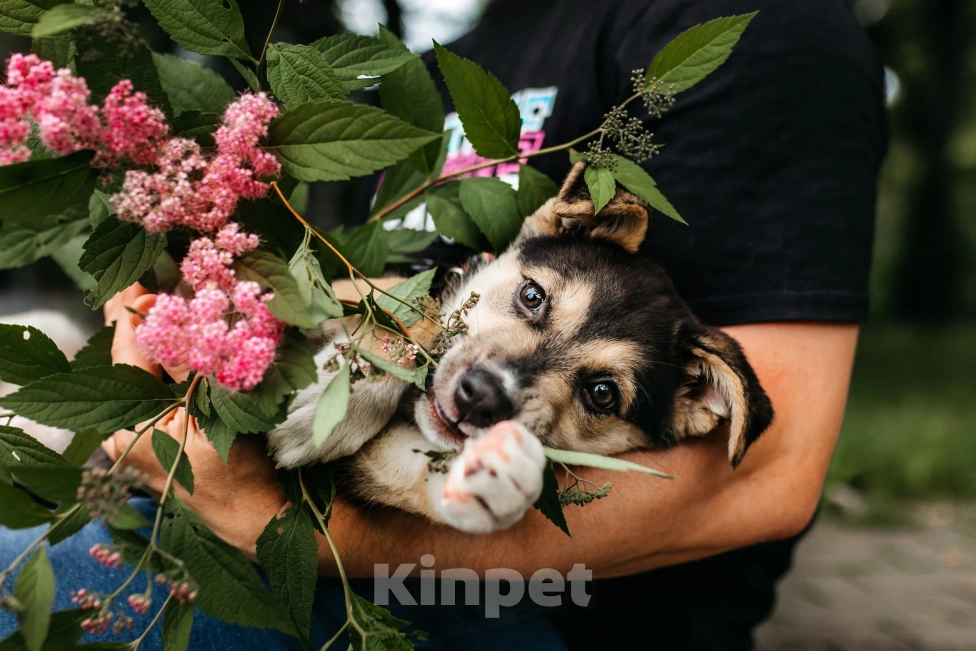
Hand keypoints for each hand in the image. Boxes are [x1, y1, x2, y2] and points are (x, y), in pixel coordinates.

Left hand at [101, 285, 285, 556]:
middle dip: (143, 316)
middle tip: (155, 276)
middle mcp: (124, 427)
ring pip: (146, 369)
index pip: (127, 349)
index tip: (143, 273)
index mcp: (128, 422)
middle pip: (130, 356)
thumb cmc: (237, 470)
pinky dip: (175, 359)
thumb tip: (170, 310)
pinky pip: (161, 385)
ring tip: (173, 297)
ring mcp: (142, 432)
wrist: (256, 516)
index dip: (135, 307)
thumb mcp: (215, 406)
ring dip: (162, 334)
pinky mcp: (162, 433)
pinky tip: (190, 336)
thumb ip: (189, 360)